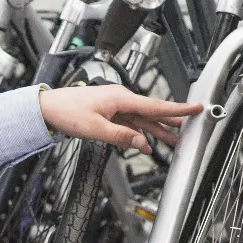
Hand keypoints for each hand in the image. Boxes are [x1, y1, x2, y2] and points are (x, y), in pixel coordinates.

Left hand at [37, 84, 202, 153]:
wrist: (47, 108)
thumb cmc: (67, 112)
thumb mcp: (96, 129)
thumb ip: (121, 137)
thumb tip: (142, 143)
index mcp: (120, 98)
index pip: (155, 105)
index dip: (177, 109)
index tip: (195, 107)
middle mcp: (120, 99)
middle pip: (152, 112)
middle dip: (171, 120)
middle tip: (191, 125)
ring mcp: (115, 106)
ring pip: (142, 119)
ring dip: (156, 130)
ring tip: (174, 139)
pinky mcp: (108, 112)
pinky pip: (130, 123)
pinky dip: (139, 133)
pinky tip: (145, 143)